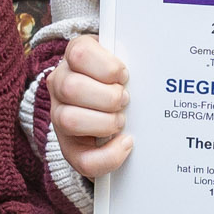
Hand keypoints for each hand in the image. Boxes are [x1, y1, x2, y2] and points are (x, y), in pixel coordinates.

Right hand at [50, 33, 135, 180]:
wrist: (110, 101)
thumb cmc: (119, 78)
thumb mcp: (120, 60)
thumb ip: (131, 57)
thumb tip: (154, 65)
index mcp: (74, 57)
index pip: (79, 53)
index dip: (107, 67)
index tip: (124, 75)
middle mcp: (60, 84)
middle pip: (71, 88)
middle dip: (108, 97)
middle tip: (125, 100)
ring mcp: (59, 115)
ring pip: (70, 120)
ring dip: (104, 122)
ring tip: (121, 120)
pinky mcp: (68, 147)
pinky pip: (83, 159)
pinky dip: (109, 155)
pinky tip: (125, 144)